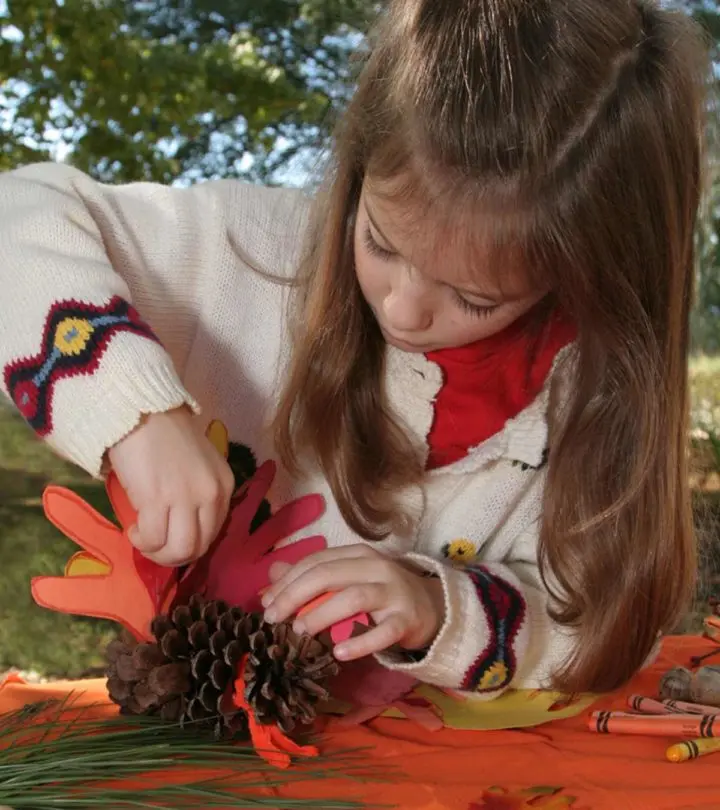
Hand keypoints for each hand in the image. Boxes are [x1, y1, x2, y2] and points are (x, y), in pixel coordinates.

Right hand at [107, 407, 234, 565]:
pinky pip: (153, 539)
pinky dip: (141, 541)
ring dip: (158, 553)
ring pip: (180, 550)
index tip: (171, 538)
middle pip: (199, 547)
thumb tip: (181, 525)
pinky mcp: (158, 500)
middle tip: (154, 545)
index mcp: (224, 485)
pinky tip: (134, 528)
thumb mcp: (197, 465)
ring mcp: (186, 498)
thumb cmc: (165, 434)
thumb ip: (197, 493)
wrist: (141, 410)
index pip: (214, 532)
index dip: (190, 543)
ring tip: (143, 539)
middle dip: (174, 556)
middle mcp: (211, 494)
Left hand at [261, 545, 445, 660]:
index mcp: (358, 554)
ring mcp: (394, 592)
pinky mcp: (407, 620)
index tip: (266, 602)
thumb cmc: (382, 593)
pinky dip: (360, 643)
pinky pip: (383, 632)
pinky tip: (338, 654)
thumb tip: (272, 574)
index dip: (288, 581)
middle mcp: (376, 567)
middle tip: (273, 618)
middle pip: (329, 575)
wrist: (433, 607)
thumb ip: (312, 575)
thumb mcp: (348, 578)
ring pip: (353, 598)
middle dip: (295, 595)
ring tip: (299, 631)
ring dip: (322, 614)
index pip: (316, 561)